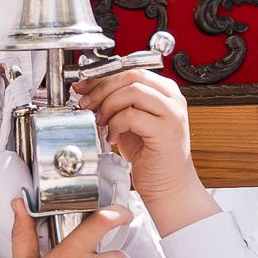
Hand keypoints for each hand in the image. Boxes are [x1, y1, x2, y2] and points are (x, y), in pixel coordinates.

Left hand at [80, 69, 208, 230]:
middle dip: (102, 88)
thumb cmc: (151, 156)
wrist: (169, 186)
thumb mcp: (130, 123)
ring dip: (108, 106)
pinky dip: (116, 124)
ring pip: (132, 91)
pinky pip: (132, 116)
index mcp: (165, 92)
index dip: (103, 76)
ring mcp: (172, 114)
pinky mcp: (166, 131)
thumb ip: (116, 105)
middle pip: (131, 76)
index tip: (84, 86)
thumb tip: (89, 91)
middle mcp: (172, 99)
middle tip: (86, 104)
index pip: (131, 70)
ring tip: (102, 123)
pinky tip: (113, 138)